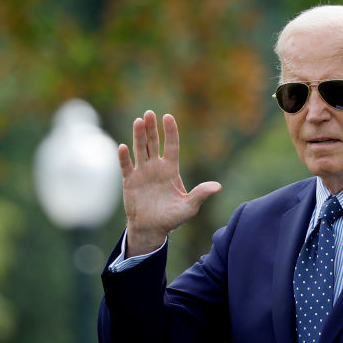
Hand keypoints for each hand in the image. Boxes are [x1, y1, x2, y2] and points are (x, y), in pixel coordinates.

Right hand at [118, 110, 220, 255]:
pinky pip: (126, 166)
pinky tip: (123, 147)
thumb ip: (201, 194)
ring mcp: (142, 172)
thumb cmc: (172, 217)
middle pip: (153, 143)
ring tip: (138, 121)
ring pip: (140, 150)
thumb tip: (218, 187)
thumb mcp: (190, 207)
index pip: (172, 146)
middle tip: (149, 113)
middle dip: (152, 128)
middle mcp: (156, 167)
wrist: (152, 229)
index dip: (170, 132)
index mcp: (171, 170)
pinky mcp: (130, 181)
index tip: (168, 117)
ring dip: (138, 136)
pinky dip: (124, 157)